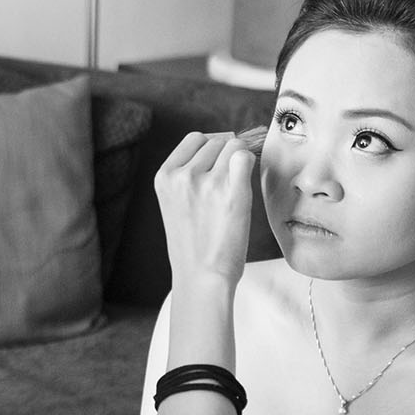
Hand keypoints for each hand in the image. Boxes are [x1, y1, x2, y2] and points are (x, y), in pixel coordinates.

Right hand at [153, 131, 256, 289]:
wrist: (201, 275)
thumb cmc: (193, 243)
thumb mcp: (175, 202)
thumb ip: (189, 173)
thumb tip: (225, 142)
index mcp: (164, 176)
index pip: (194, 139)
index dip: (211, 147)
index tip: (217, 164)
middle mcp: (184, 175)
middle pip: (216, 141)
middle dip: (225, 156)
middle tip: (226, 185)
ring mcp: (208, 182)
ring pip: (234, 146)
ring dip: (238, 163)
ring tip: (233, 190)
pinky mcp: (233, 192)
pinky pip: (246, 158)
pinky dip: (250, 166)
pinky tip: (245, 185)